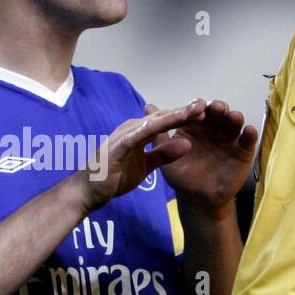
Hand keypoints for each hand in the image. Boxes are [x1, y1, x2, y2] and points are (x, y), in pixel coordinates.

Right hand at [75, 100, 205, 211]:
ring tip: (194, 109)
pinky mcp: (118, 146)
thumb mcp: (146, 167)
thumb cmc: (113, 177)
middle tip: (206, 103)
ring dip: (174, 115)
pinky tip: (169, 122)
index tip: (205, 113)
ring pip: (153, 122)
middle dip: (184, 111)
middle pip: (162, 117)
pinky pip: (139, 135)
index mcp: (138, 132)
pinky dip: (155, 128)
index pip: (165, 122)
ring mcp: (124, 135)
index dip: (185, 117)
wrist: (87, 192)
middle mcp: (132, 128)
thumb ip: (164, 155)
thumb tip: (187, 144)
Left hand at [156, 99, 257, 211]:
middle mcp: (213, 128)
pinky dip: (250, 134)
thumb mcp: (167, 154)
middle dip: (217, 108)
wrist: (197, 199)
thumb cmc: (181, 175)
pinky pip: (248, 140)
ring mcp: (229, 138)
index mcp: (195, 125)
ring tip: (233, 117)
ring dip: (234, 117)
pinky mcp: (242, 151)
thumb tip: (148, 106)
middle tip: (215, 108)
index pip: (197, 111)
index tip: (195, 108)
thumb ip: (159, 133)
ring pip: (234, 122)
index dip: (196, 109)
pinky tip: (248, 131)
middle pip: (218, 112)